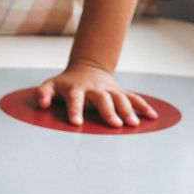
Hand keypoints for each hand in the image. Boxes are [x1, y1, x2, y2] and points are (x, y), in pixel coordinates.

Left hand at [36, 62, 158, 127]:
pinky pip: (134, 98)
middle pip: (102, 99)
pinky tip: (152, 116)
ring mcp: (109, 90)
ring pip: (120, 99)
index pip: (75, 99)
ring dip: (128, 110)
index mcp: (76, 89)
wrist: (86, 68)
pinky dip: (143, 106)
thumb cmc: (65, 83)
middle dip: (108, 112)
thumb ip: (44, 93)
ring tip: (134, 124)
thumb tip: (41, 104)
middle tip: (115, 125)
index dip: (74, 110)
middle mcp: (94, 89)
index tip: (76, 123)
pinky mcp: (120, 91)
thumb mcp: (51, 85)